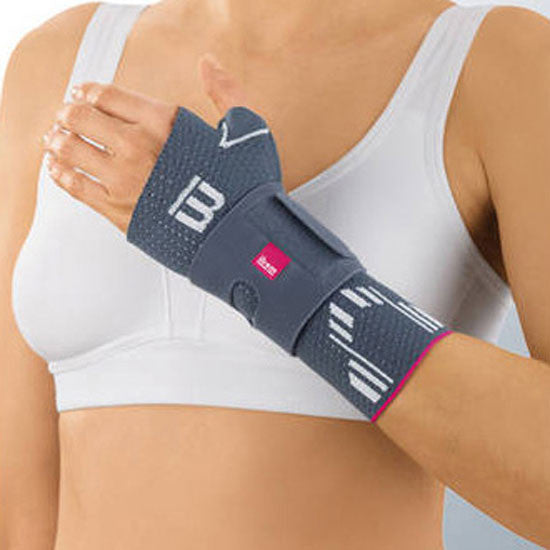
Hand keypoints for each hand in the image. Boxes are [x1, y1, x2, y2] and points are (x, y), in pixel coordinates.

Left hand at [41, 53, 246, 232]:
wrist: (240, 237)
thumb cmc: (245, 187)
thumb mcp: (247, 130)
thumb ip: (226, 92)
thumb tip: (208, 63)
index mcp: (163, 121)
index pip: (107, 95)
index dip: (88, 91)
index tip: (82, 93)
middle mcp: (137, 146)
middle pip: (81, 118)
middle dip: (69, 114)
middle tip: (65, 116)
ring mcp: (124, 180)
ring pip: (71, 150)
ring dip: (58, 141)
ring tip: (55, 140)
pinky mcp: (118, 212)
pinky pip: (75, 187)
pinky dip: (60, 174)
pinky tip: (57, 169)